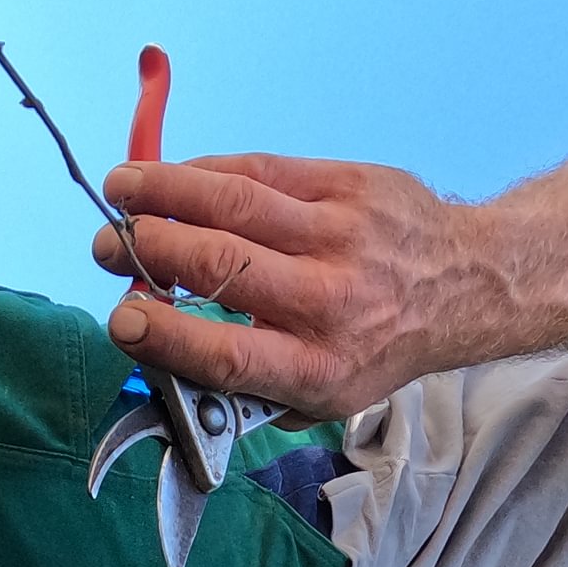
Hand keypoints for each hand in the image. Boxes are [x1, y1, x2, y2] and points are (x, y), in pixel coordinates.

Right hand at [90, 154, 468, 419]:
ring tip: (119, 188)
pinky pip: (262, 171)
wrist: (461, 284)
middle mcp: (329, 301)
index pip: (227, 354)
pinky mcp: (348, 185)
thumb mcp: (319, 395)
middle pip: (222, 266)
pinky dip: (207, 172)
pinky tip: (172, 176)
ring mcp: (341, 235)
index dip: (165, 337)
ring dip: (164, 191)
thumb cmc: (372, 346)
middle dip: (148, 250)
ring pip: (235, 203)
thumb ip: (245, 385)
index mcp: (317, 367)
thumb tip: (162, 355)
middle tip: (106, 245)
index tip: (120, 321)